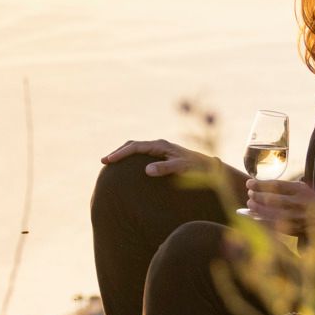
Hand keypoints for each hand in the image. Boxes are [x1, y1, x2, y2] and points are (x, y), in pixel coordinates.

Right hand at [103, 138, 220, 177]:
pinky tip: (127, 168)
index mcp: (160, 145)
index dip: (121, 153)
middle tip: (104, 162)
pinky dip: (130, 158)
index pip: (135, 147)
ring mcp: (159, 150)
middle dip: (118, 152)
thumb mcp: (181, 168)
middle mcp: (158, 145)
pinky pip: (141, 155)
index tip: (109, 161)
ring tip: (111, 163)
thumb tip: (146, 170)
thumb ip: (165, 168)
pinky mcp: (161, 156)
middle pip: (132, 145)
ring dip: (123, 154)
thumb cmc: (197, 168)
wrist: (209, 166)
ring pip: (136, 149)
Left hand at [242, 179, 314, 245]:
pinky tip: (254, 217)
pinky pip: (273, 225)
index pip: (276, 185)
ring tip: (250, 203)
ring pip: (270, 213)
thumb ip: (286, 188)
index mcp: (301, 191)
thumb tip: (262, 187)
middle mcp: (298, 204)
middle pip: (271, 199)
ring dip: (257, 208)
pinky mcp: (293, 230)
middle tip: (250, 193)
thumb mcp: (304, 189)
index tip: (249, 183)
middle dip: (257, 196)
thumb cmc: (314, 202)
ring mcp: (295, 218)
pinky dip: (261, 220)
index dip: (260, 184)